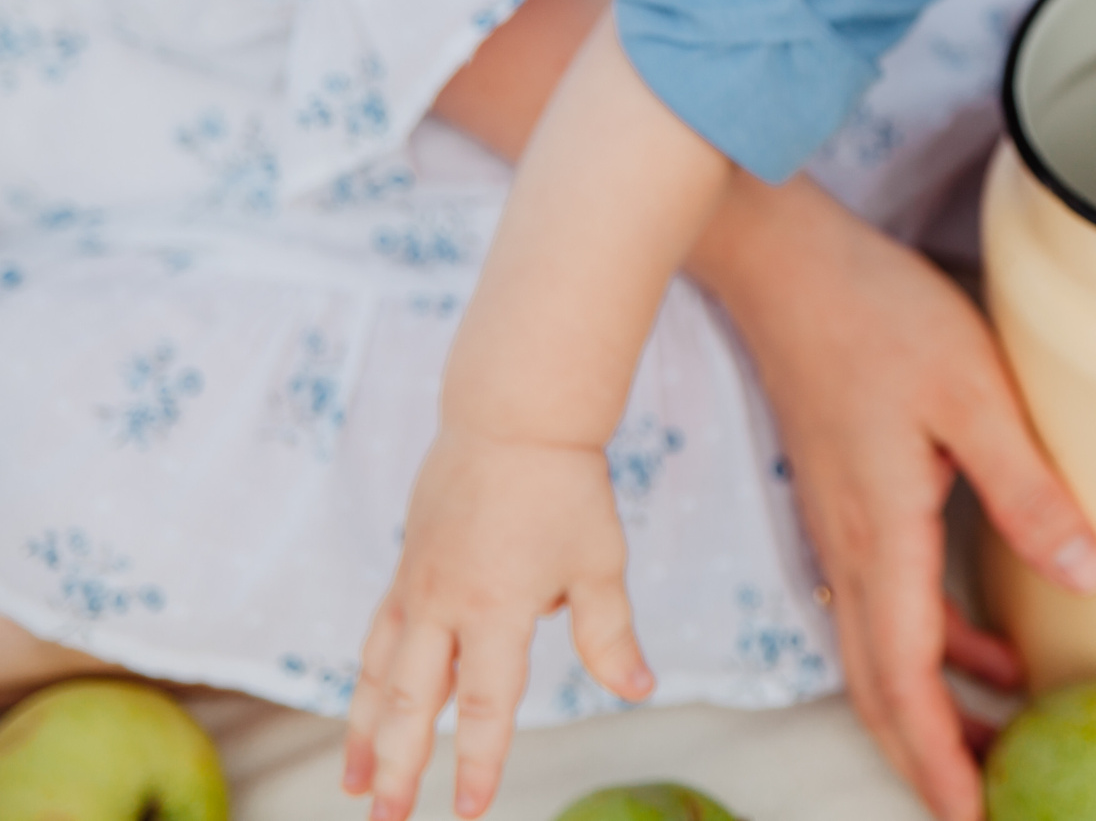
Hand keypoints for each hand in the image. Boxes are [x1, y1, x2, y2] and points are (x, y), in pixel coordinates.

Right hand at [341, 432, 650, 820]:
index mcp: (497, 607)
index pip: (484, 704)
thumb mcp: (599, 562)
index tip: (468, 812)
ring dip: (364, 734)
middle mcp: (444, 604)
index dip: (477, 762)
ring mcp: (416, 586)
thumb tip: (639, 689)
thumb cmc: (565, 488)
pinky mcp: (405, 569)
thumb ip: (608, 634)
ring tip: (353, 785)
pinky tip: (362, 710)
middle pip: (411, 703)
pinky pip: (376, 637)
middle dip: (397, 768)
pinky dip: (364, 681)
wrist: (512, 416)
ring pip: (378, 675)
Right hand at [694, 178, 1095, 820]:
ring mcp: (840, 530)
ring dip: (932, 711)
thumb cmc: (874, 315)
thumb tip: (1088, 576)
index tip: (972, 820)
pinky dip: (932, 650)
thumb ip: (1030, 489)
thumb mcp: (973, 394)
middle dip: (931, 760)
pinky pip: (883, 608)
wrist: (786, 263)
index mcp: (881, 536)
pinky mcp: (844, 504)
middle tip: (985, 809)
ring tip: (999, 749)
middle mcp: (849, 550)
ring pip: (881, 656)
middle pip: (883, 691)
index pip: (906, 682)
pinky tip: (988, 652)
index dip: (938, 761)